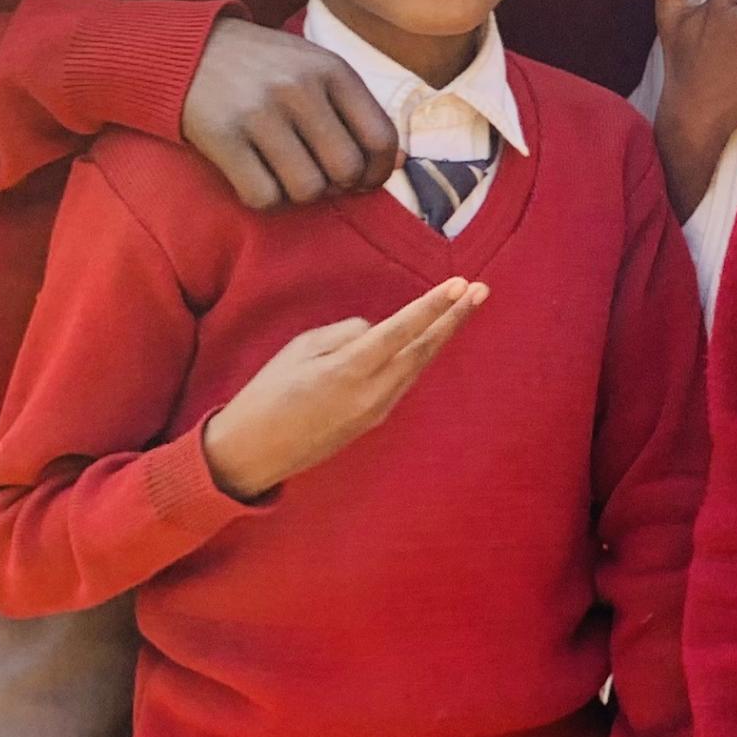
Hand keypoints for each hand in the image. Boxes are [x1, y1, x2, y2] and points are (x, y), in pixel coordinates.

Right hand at [181, 16, 401, 208]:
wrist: (186, 50)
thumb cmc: (264, 67)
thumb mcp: (314, 67)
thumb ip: (354, 107)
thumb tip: (397, 161)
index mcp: (332, 69)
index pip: (381, 137)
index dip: (380, 171)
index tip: (365, 180)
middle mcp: (300, 88)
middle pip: (346, 169)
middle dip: (338, 185)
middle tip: (320, 176)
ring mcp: (260, 112)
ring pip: (307, 189)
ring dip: (300, 193)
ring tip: (286, 173)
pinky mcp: (222, 136)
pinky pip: (263, 196)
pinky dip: (265, 198)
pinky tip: (257, 177)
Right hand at [200, 276, 486, 497]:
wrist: (254, 452)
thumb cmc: (268, 393)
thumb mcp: (299, 350)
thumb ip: (345, 334)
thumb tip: (377, 330)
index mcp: (349, 371)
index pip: (401, 331)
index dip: (433, 306)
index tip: (460, 284)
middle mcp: (372, 393)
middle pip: (423, 349)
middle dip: (454, 318)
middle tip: (481, 290)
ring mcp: (377, 410)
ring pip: (418, 366)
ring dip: (442, 335)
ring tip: (466, 307)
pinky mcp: (375, 420)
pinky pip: (404, 381)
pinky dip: (420, 356)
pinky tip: (431, 338)